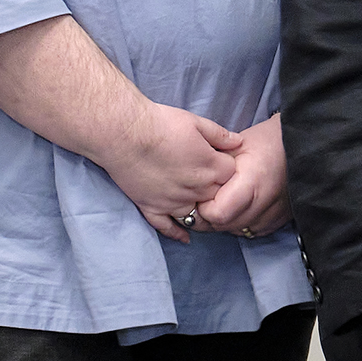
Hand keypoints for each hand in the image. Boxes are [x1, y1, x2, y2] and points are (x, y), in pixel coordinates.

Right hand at [99, 104, 239, 242]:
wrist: (123, 133)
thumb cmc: (159, 124)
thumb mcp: (195, 122)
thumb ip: (219, 135)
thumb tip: (238, 142)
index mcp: (211, 167)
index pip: (233, 174)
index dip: (226, 165)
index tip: (218, 158)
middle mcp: (197, 189)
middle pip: (218, 197)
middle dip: (217, 188)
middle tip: (206, 177)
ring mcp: (175, 202)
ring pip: (197, 215)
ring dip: (201, 211)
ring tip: (199, 203)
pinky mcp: (153, 207)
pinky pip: (168, 227)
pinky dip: (177, 233)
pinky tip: (184, 238)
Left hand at [191, 115, 288, 238]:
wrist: (302, 144)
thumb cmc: (267, 140)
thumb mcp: (236, 145)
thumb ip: (215, 166)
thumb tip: (194, 185)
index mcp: (252, 181)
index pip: (217, 213)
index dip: (204, 207)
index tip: (202, 193)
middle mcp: (265, 203)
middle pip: (225, 226)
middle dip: (210, 217)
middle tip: (207, 199)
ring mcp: (275, 214)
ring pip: (238, 231)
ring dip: (226, 222)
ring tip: (223, 201)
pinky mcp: (281, 219)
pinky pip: (253, 231)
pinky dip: (242, 223)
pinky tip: (240, 208)